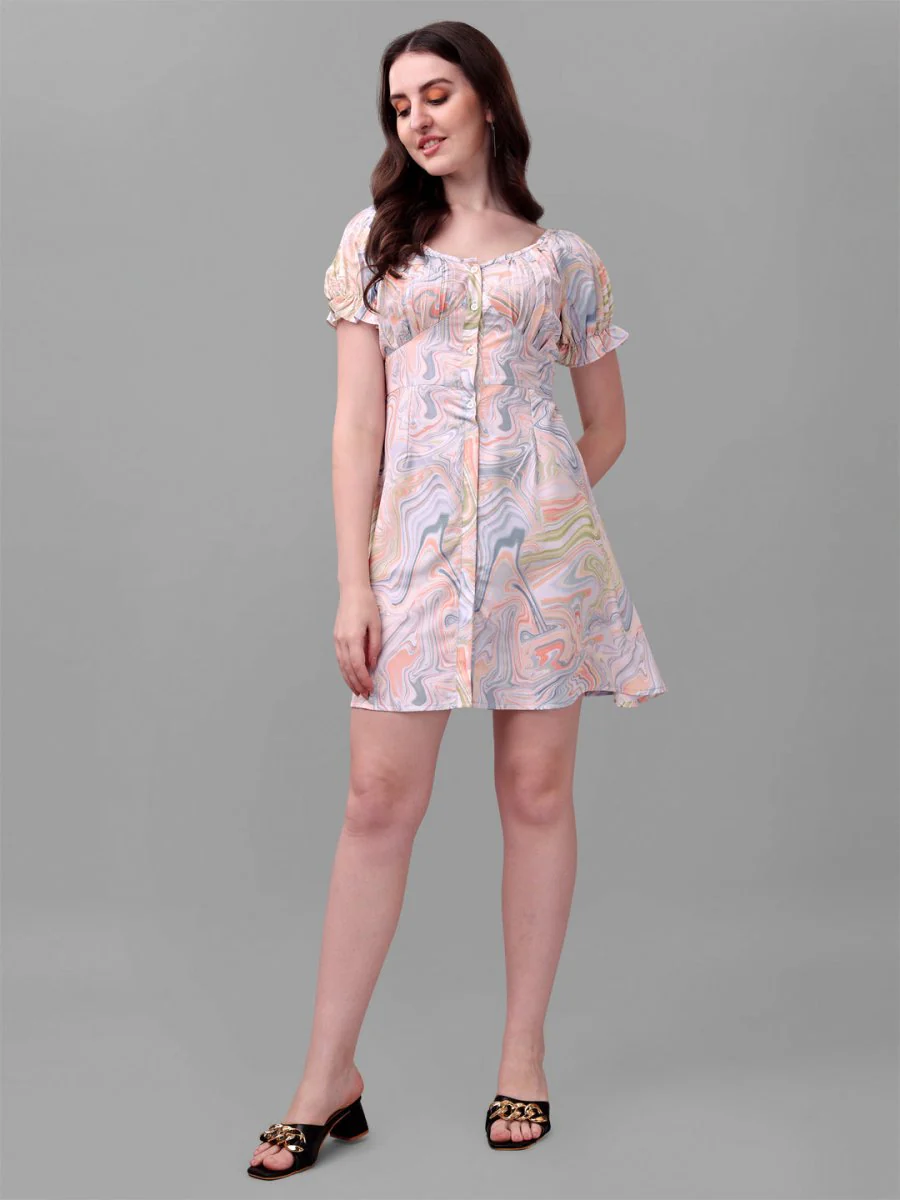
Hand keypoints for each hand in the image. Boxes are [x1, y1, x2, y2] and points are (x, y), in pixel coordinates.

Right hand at [333, 584, 380, 698]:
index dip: (363, 679)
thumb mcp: (377, 625)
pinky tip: (350, 676)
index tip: (370, 688)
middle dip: (356, 683)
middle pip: (347, 668)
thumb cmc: (367, 605)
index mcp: (352, 637)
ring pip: (341, 665)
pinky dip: (344, 670)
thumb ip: (374, 646)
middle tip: (365, 695)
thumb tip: (372, 665)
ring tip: (357, 690)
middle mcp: (342, 640)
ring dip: (349, 679)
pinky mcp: (336, 637)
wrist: (352, 591)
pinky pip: (339, 658)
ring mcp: (337, 639)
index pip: (357, 665)